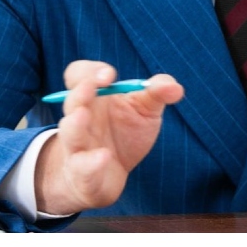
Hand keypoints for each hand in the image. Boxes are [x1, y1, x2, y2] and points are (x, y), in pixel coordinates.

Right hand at [34, 61, 183, 214]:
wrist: (111, 175)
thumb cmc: (125, 133)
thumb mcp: (145, 109)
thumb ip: (158, 92)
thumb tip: (175, 87)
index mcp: (93, 97)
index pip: (79, 75)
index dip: (90, 71)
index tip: (109, 76)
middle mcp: (80, 118)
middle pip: (72, 101)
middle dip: (80, 92)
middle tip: (91, 86)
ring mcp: (78, 146)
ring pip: (70, 132)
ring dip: (75, 124)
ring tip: (82, 116)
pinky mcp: (82, 173)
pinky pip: (81, 167)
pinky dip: (91, 163)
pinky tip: (104, 157)